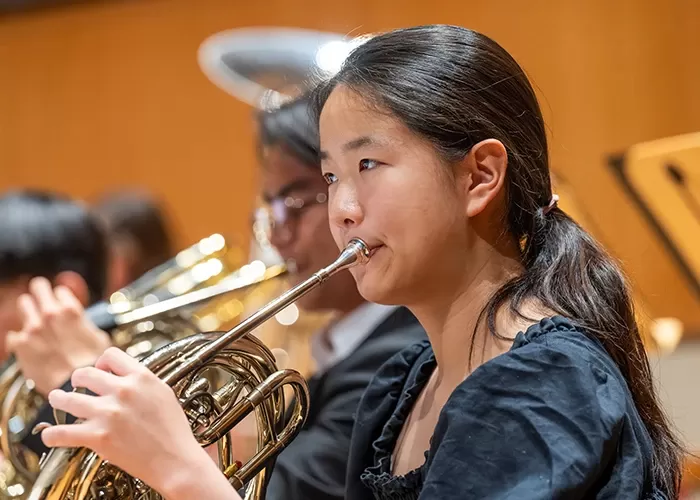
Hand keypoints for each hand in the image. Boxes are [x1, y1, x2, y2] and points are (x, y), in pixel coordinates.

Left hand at [6, 277, 111, 395]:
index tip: (62, 306)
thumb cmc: (91, 364)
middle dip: (40, 293)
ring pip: (24, 304)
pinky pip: (14, 335)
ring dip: (29, 311)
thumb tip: (80, 323)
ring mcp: (33, 327)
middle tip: (42, 300)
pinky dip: (21, 340)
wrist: (75, 386)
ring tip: (35, 323)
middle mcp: (50, 314)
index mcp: (71, 310)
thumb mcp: (99, 338)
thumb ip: (84, 324)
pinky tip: (30, 348)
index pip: (60, 291)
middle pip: (38, 287)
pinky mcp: (20, 344)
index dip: (62, 299)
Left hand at [40, 347, 238, 498]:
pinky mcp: (98, 437)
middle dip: (77, 379)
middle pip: (85, 374)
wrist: (175, 460)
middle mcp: (123, 391)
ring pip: (68, 398)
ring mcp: (109, 413)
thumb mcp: (163, 393)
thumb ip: (142, 381)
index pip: (110, 355)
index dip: (101, 362)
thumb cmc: (173, 430)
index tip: (100, 371)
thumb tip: (124, 376)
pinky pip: (63, 433)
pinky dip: (52, 434)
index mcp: (142, 377)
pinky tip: (50, 435)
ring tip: (56, 399)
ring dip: (58, 399)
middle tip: (76, 385)